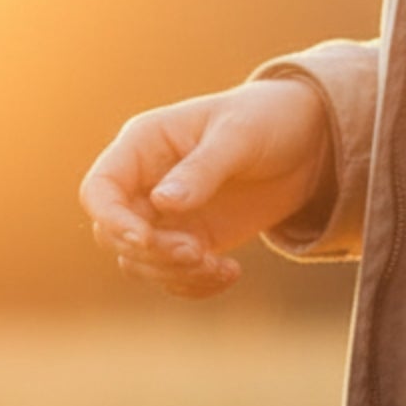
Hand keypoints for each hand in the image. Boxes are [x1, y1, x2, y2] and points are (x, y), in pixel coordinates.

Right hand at [78, 77, 331, 298]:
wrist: (306, 142)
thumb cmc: (267, 120)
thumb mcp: (239, 136)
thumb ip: (201, 169)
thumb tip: (162, 203)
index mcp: (143, 145)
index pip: (99, 190)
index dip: (111, 219)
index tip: (145, 239)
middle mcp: (143, 183)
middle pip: (114, 235)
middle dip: (153, 253)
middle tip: (199, 253)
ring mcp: (163, 216)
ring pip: (140, 263)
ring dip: (175, 274)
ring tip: (221, 267)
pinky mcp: (188, 241)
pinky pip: (171, 276)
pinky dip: (196, 285)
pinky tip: (230, 274)